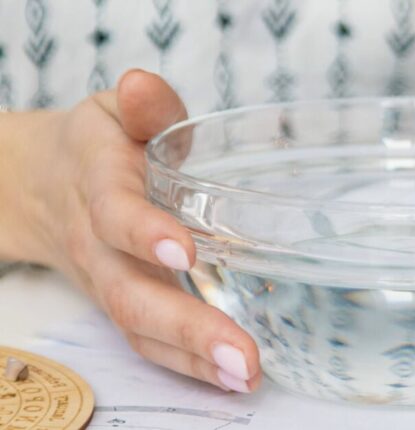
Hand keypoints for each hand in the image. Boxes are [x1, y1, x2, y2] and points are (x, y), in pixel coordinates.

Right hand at [19, 70, 260, 392]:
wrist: (42, 187)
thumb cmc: (99, 146)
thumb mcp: (115, 113)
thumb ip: (141, 106)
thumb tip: (144, 86)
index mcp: (98, 184)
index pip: (114, 210)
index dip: (142, 229)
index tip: (182, 250)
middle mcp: (98, 243)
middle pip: (131, 291)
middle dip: (186, 325)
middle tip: (242, 352)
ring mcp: (107, 280)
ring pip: (139, 326)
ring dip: (193, 355)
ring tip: (247, 374)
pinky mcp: (121, 303)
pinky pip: (146, 341)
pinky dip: (187, 363)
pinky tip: (232, 379)